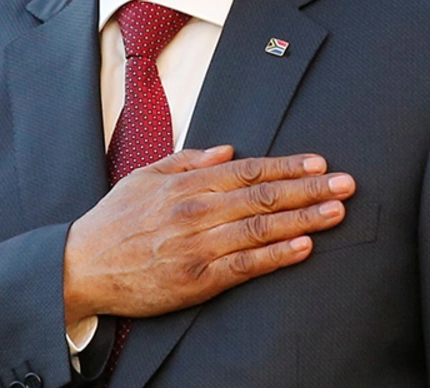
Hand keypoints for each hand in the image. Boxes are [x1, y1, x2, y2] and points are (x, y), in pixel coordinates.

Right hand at [62, 146, 353, 325]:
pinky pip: (247, 265)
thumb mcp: (143, 177)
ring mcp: (199, 246)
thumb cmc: (113, 221)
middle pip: (263, 196)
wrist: (82, 266)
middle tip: (346, 183)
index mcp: (186, 185)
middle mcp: (197, 211)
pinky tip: (304, 247)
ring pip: (261, 228)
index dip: (287, 166)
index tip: (319, 162)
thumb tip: (227, 149)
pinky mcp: (199, 279)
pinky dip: (277, 255)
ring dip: (304, 218)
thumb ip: (187, 160)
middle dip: (309, 188)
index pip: (248, 171)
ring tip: (337, 210)